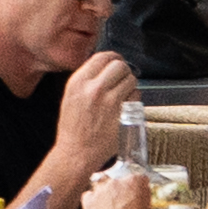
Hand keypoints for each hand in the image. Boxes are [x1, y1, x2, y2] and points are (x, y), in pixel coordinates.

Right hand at [40, 52, 134, 196]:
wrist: (77, 152)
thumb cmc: (73, 127)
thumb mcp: (71, 96)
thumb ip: (86, 79)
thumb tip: (104, 66)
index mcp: (79, 82)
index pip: (104, 56)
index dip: (113, 58)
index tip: (116, 63)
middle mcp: (95, 89)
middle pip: (120, 66)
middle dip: (124, 71)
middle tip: (122, 79)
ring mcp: (111, 102)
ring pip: (132, 81)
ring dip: (130, 86)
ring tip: (121, 97)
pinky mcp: (123, 115)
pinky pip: (136, 98)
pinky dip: (134, 101)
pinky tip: (124, 108)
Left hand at [82, 164, 156, 208]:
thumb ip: (145, 199)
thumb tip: (142, 197)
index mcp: (135, 182)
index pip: (138, 178)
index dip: (138, 187)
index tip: (137, 192)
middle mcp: (116, 182)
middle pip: (119, 179)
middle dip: (122, 189)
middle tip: (124, 202)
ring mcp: (101, 190)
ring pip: (102, 185)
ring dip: (107, 193)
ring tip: (111, 206)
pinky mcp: (89, 201)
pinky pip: (89, 195)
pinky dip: (93, 200)